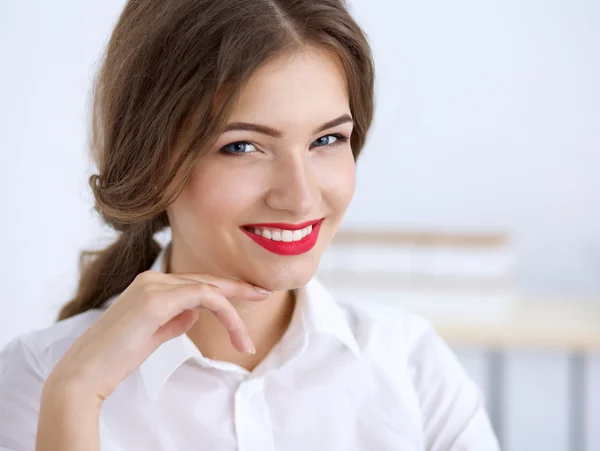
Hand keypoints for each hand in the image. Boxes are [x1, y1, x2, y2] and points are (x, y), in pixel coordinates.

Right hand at [45, 270, 270, 401]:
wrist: (86, 372)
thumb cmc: (117, 357)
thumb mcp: (153, 334)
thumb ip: (174, 319)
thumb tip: (195, 314)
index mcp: (151, 284)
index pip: (197, 282)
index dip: (226, 289)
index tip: (251, 296)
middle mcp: (153, 278)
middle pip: (207, 280)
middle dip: (239, 289)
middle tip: (264, 294)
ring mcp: (153, 286)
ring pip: (208, 289)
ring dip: (233, 316)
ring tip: (246, 343)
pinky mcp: (156, 299)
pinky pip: (203, 298)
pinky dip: (224, 315)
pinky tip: (235, 335)